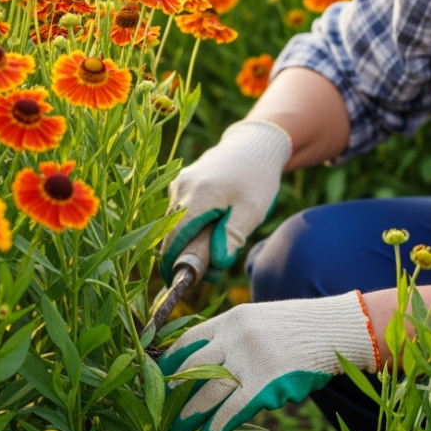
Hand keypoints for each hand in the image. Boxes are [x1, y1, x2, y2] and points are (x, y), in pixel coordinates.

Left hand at [159, 291, 378, 430]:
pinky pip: (233, 410)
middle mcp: (236, 337)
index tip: (159, 380)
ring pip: (209, 393)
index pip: (189, 342)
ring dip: (191, 415)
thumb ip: (231, 336)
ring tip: (178, 430)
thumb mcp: (258, 320)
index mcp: (231, 319)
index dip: (171, 364)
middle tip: (162, 411)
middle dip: (175, 394)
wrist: (335, 330)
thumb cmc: (296, 328)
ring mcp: (251, 360)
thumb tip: (203, 362)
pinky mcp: (266, 384)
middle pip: (194, 370)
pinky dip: (216, 425)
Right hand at [162, 120, 291, 276]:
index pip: (174, 238)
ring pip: (175, 224)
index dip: (173, 263)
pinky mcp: (179, 182)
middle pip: (173, 233)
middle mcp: (181, 188)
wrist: (253, 147)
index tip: (179, 283)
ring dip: (191, 240)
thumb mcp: (252, 210)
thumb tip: (216, 263)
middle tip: (214, 269)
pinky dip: (192, 225)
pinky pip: (179, 212)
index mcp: (198, 195)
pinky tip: (215, 224)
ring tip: (221, 242)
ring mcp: (178, 183)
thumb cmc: (257, 180)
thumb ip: (232, 236)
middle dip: (188, 254)